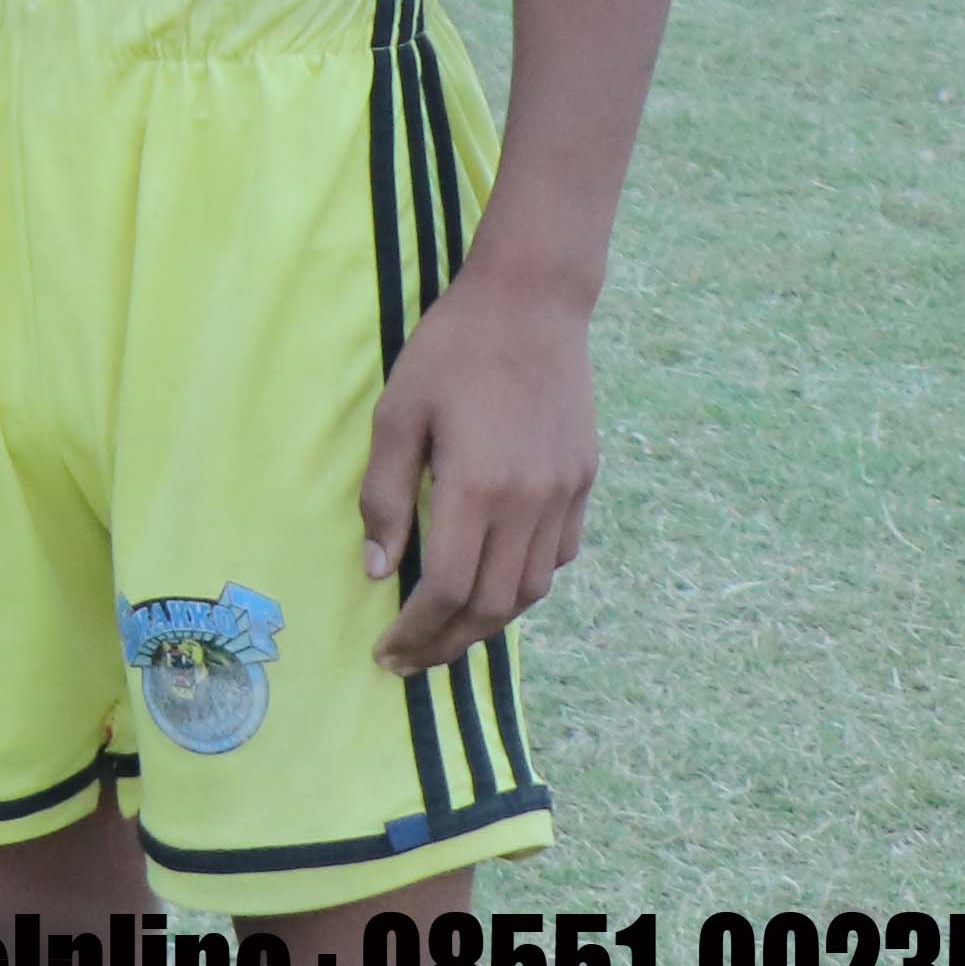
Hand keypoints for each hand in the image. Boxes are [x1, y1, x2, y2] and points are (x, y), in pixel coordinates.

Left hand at [363, 260, 597, 671]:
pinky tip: (495, 581)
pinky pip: (559, 555)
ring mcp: (565, 494)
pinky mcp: (585, 481)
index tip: (387, 654)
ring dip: (490, 621)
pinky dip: (526, 582)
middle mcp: (530, 503)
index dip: (416, 632)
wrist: (531, 304)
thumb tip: (379, 570)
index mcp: (478, 488)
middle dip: (449, 643)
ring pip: (532, 590)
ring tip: (448, 631)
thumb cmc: (451, 351)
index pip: (448, 590)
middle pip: (494, 605)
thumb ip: (386, 495)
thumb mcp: (398, 414)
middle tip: (412, 661)